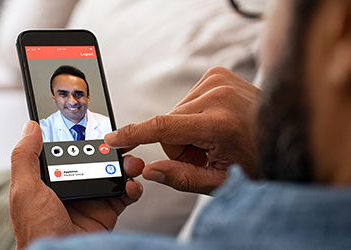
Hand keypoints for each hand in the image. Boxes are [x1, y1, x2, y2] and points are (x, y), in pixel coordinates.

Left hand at [9, 121, 143, 249]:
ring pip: (111, 173)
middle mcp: (70, 187)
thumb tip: (30, 127)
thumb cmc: (36, 232)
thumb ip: (25, 157)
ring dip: (125, 165)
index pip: (65, 150)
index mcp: (48, 180)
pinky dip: (132, 188)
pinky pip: (124, 195)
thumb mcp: (25, 190)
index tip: (94, 123)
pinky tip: (132, 185)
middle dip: (110, 149)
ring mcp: (89, 200)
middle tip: (121, 141)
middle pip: (93, 159)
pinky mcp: (105, 213)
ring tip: (131, 162)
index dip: (79, 137)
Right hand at [105, 67, 259, 193]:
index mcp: (219, 124)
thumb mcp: (220, 181)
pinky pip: (187, 100)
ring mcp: (219, 80)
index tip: (112, 138)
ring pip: (175, 112)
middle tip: (206, 153)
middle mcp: (218, 96)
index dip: (133, 134)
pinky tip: (215, 122)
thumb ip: (181, 178)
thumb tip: (149, 172)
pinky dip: (195, 115)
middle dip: (179, 144)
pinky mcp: (218, 74)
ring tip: (215, 138)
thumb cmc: (258, 161)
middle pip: (168, 125)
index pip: (163, 127)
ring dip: (187, 129)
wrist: (287, 134)